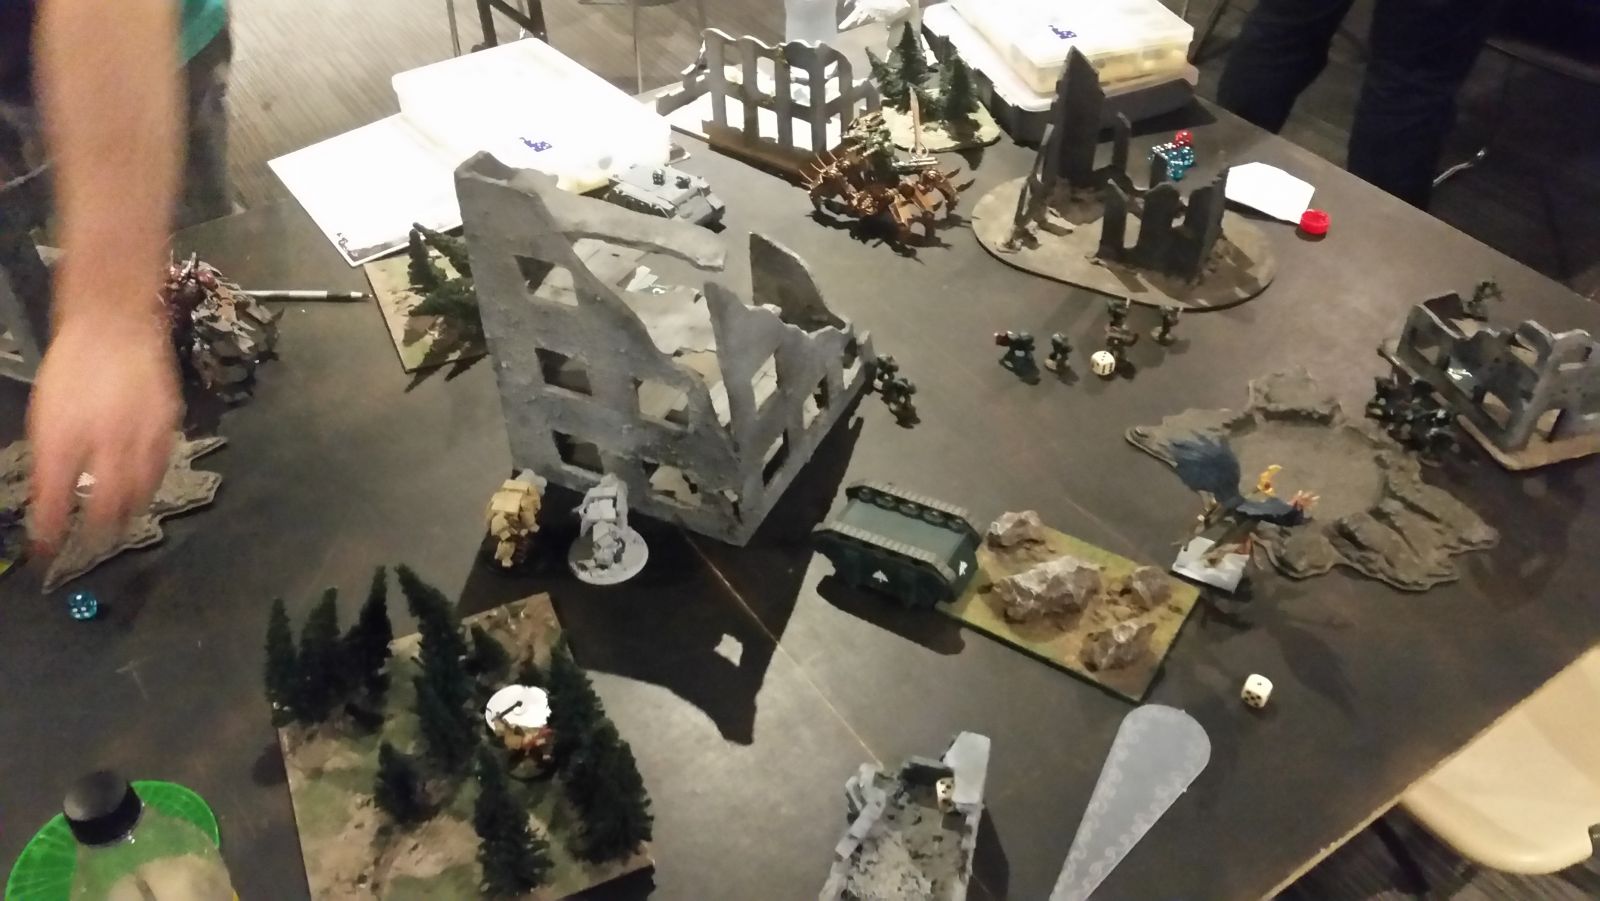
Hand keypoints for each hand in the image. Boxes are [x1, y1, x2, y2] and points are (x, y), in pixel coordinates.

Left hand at [27, 307, 179, 552]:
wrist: (116, 324)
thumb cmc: (74, 367)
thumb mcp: (45, 415)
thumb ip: (49, 459)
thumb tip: (48, 499)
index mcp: (66, 438)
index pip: (57, 500)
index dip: (51, 531)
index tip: (45, 553)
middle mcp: (105, 442)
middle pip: (106, 503)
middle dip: (98, 531)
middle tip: (92, 545)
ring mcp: (140, 434)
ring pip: (139, 490)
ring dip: (128, 513)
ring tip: (120, 525)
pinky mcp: (168, 425)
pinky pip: (161, 467)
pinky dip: (151, 485)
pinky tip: (145, 489)